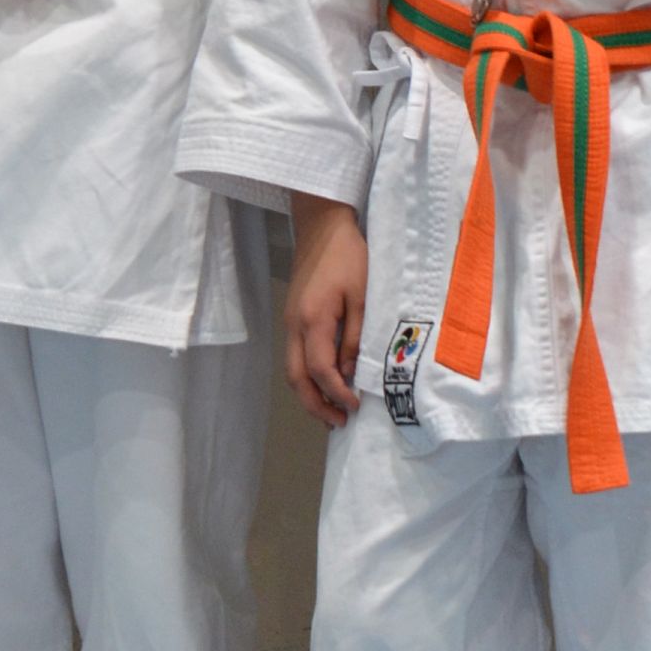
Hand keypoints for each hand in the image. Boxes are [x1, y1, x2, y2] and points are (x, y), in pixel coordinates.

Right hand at [284, 193, 367, 426]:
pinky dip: (307, 378)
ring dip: (309, 395)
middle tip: (338, 423)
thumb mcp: (362, 296)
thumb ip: (355, 336)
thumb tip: (351, 372)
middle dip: (315, 405)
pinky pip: (295, 357)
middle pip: (297, 378)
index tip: (355, 407)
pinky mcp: (292, 318)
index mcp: (313, 320)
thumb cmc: (349, 257)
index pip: (320, 370)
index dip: (336, 393)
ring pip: (292, 371)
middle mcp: (294, 326)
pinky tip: (325, 384)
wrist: (321, 227)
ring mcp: (288, 322)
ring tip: (331, 412)